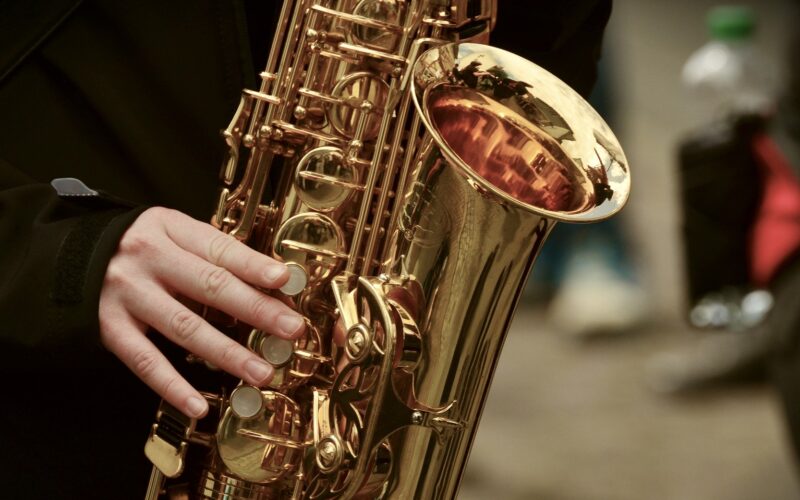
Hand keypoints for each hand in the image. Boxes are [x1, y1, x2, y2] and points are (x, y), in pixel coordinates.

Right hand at [99, 207, 304, 417]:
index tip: (284, 280)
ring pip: (185, 328)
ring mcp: (128, 295)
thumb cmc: (137, 247)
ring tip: (260, 371)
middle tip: (290, 328)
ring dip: (228, 353)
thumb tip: (271, 284)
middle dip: (255, 309)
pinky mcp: (110, 328)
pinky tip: (200, 405)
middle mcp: (148, 260)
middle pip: (210, 286)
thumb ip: (214, 254)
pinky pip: (145, 362)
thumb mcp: (172, 233)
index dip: (253, 265)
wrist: (66, 257)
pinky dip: (173, 386)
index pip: (219, 248)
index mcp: (169, 230)